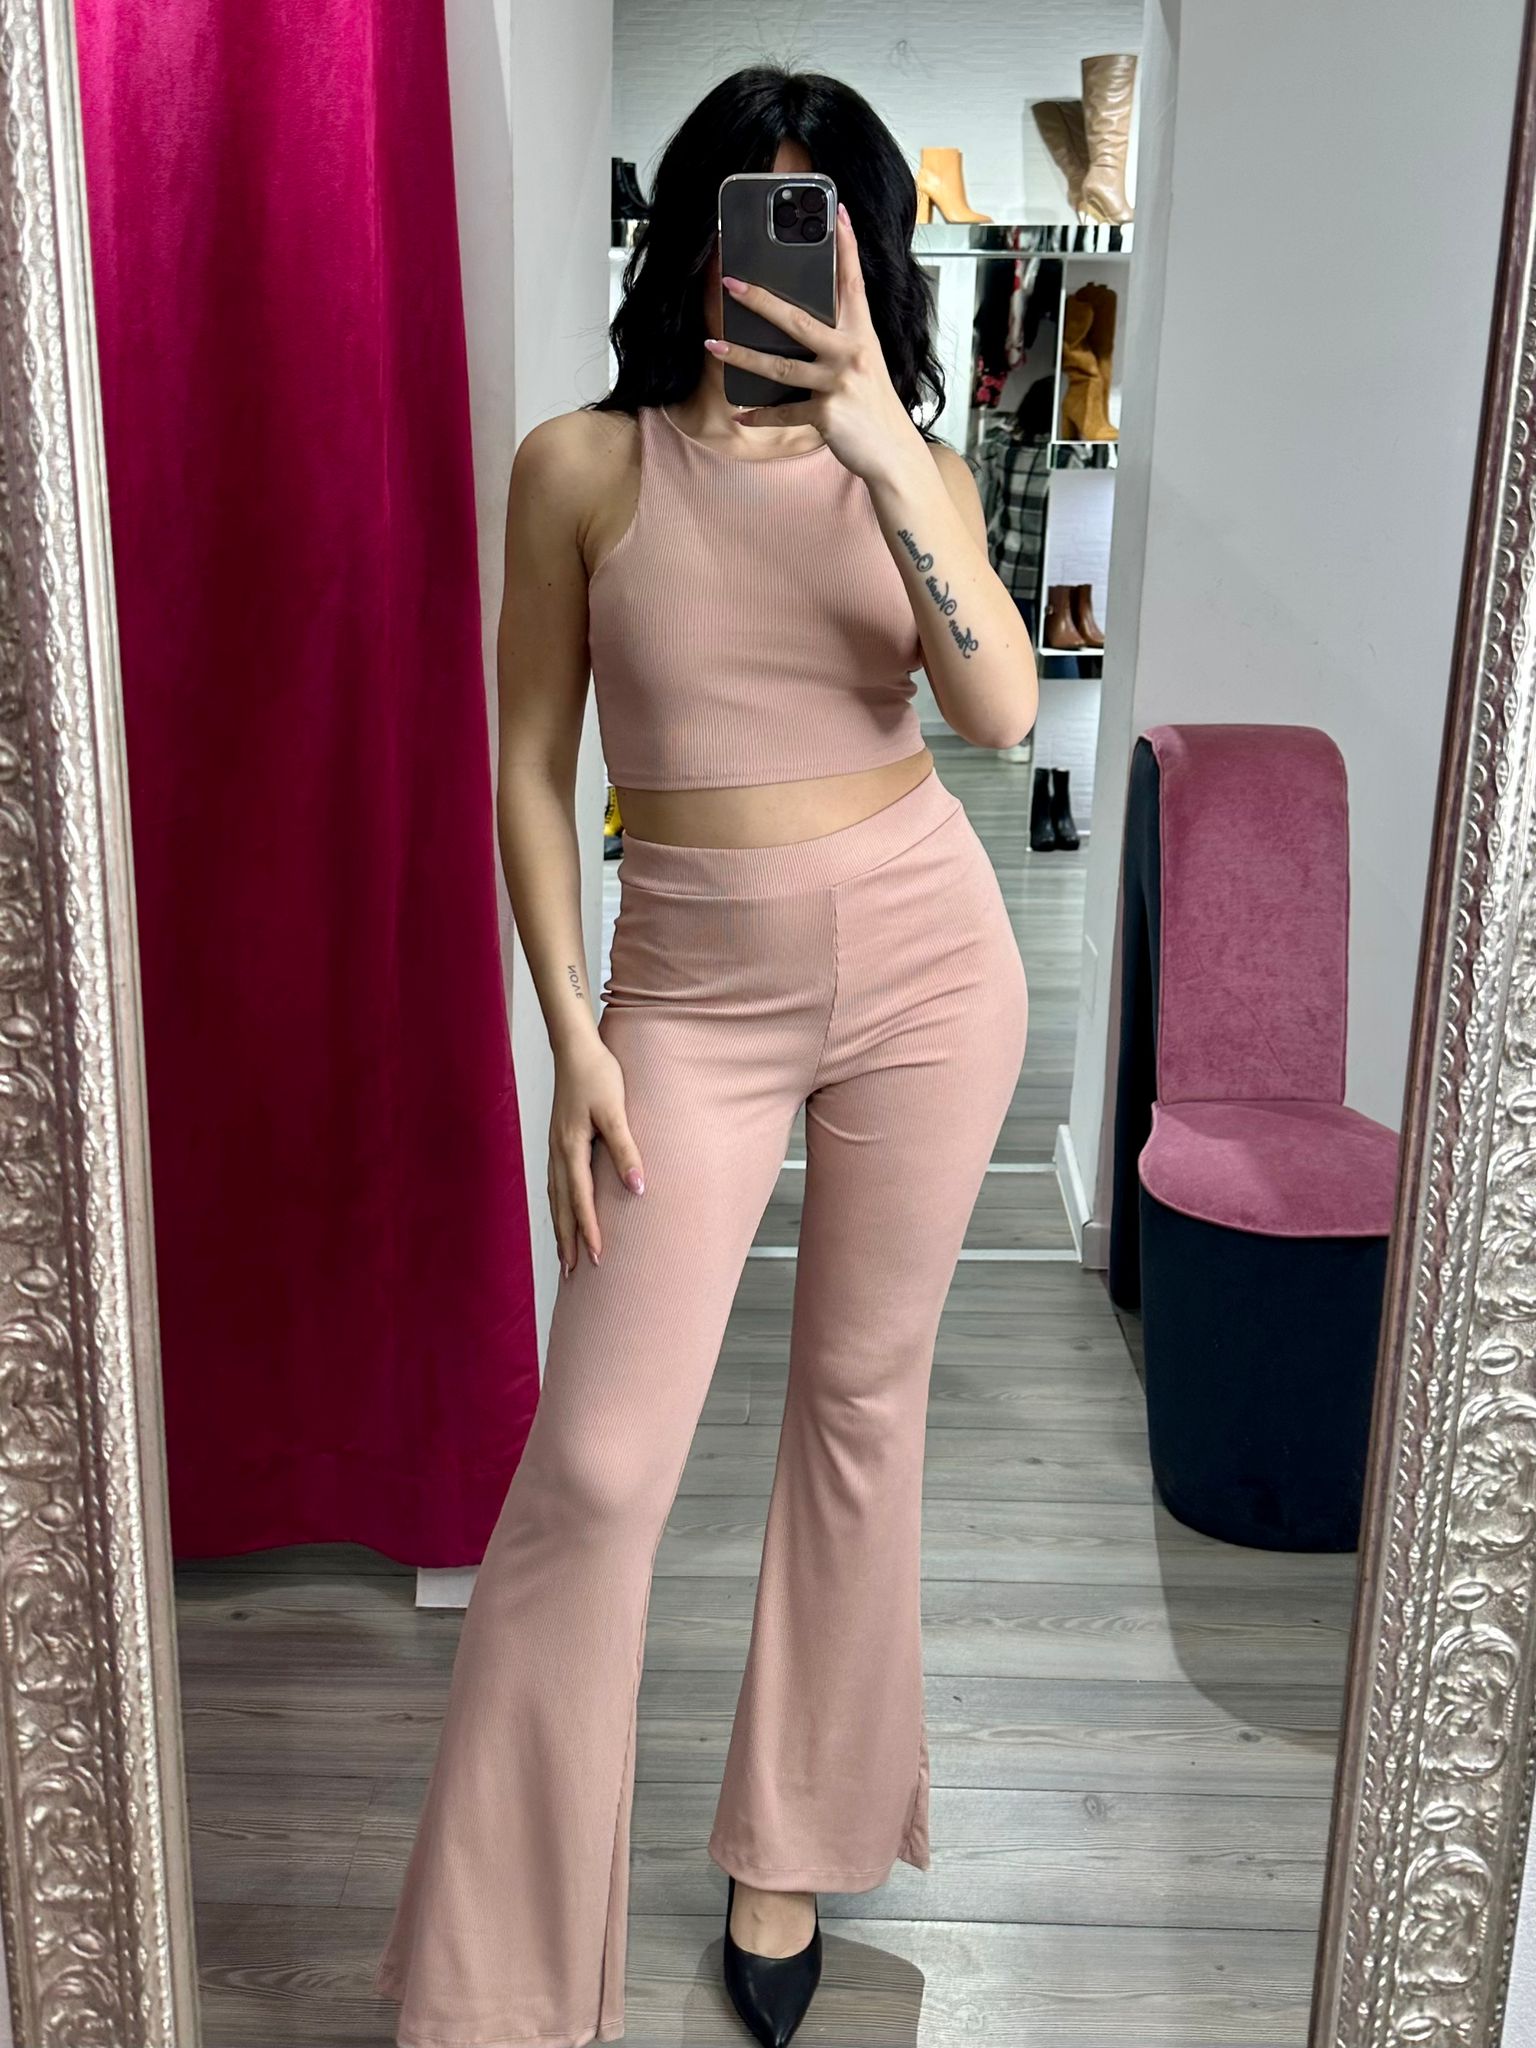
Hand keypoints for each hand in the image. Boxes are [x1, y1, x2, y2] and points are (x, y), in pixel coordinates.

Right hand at [548, 1036, 644, 1276]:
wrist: (575, 1047)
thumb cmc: (598, 1075)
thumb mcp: (616, 1111)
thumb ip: (626, 1150)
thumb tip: (637, 1188)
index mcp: (571, 1148)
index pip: (581, 1201)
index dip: (589, 1231)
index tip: (597, 1258)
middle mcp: (557, 1152)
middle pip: (561, 1207)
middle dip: (568, 1240)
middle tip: (573, 1273)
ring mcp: (554, 1147)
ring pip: (555, 1197)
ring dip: (560, 1227)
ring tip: (565, 1254)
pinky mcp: (557, 1140)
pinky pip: (554, 1183)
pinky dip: (558, 1205)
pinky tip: (563, 1212)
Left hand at [706, 201, 927, 489]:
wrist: (895, 454)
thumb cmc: (875, 408)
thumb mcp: (866, 365)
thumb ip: (841, 342)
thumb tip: (799, 325)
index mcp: (863, 335)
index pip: (852, 283)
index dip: (846, 246)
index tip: (836, 212)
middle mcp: (851, 353)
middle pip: (797, 320)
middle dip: (760, 299)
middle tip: (731, 282)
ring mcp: (838, 383)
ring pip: (779, 366)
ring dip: (741, 356)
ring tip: (711, 345)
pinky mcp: (827, 414)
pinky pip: (784, 411)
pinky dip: (760, 414)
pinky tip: (740, 414)